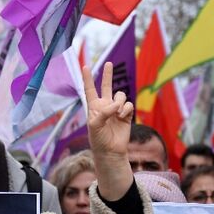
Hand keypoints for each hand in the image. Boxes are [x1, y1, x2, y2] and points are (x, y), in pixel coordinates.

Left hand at [82, 63, 134, 200]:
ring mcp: (116, 109)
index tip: (84, 66)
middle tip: (108, 63)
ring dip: (120, 102)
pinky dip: (126, 109)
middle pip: (106, 86)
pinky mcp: (126, 114)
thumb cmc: (98, 139)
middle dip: (107, 74)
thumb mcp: (95, 125)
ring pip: (121, 95)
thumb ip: (104, 112)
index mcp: (94, 107)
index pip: (90, 89)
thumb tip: (116, 105)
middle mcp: (105, 105)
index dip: (87, 78)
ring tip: (117, 113)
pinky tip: (122, 116)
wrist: (111, 150)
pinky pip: (128, 105)